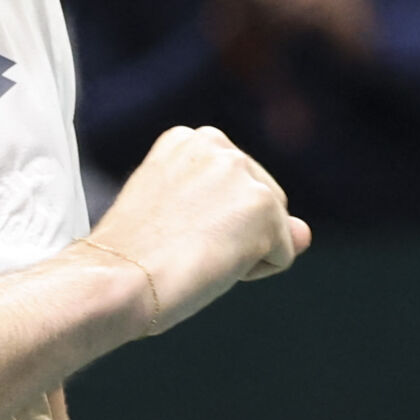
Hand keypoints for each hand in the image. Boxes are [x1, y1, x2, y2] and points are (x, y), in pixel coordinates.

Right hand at [86, 125, 309, 333]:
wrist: (115, 279)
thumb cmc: (132, 259)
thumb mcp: (184, 219)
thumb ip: (243, 214)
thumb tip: (305, 233)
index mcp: (187, 139)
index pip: (231, 188)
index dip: (206, 223)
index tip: (167, 232)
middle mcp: (217, 144)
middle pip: (260, 203)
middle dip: (233, 234)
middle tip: (181, 246)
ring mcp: (243, 173)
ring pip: (273, 229)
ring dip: (243, 253)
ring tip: (194, 253)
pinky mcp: (264, 206)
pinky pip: (281, 257)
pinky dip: (254, 273)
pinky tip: (211, 264)